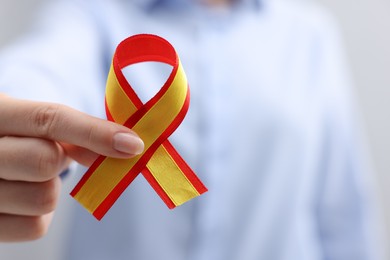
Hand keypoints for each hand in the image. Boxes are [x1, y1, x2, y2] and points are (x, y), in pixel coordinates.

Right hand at [0, 94, 143, 241]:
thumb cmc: (18, 135)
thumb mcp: (37, 123)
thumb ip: (77, 132)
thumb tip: (124, 147)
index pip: (49, 119)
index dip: (96, 133)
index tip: (133, 144)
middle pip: (45, 162)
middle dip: (61, 161)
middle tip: (54, 156)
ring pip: (44, 198)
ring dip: (51, 188)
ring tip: (31, 177)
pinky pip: (36, 227)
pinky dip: (41, 214)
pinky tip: (25, 198)